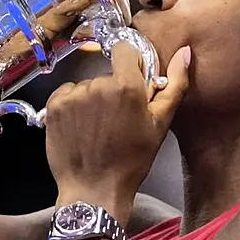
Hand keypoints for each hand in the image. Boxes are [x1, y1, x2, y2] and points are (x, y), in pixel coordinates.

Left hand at [45, 43, 190, 212]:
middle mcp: (98, 85)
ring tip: (98, 128)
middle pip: (107, 74)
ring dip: (92, 101)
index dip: (130, 65)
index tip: (132, 83)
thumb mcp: (160, 124)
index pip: (125, 49)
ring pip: (88, 86)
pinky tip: (82, 128)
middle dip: (113, 90)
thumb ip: (174, 85)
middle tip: (117, 119)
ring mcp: (74, 95)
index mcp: (127, 86)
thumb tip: (184, 53)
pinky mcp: (54, 106)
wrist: (94, 190)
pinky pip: (67, 93)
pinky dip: (73, 106)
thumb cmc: (131, 161)